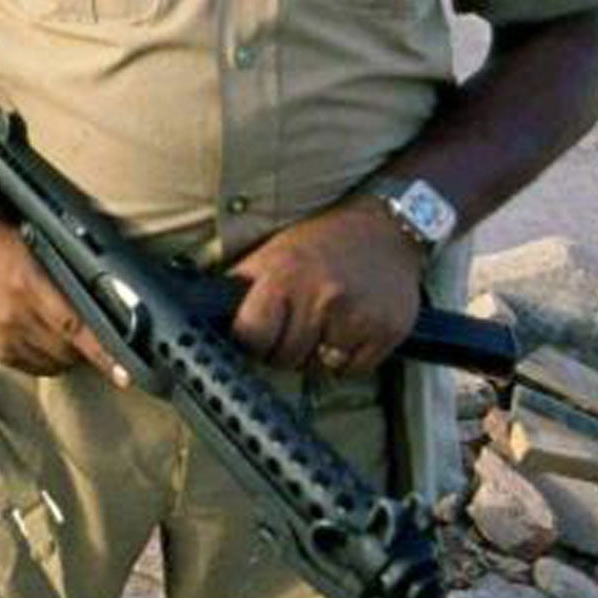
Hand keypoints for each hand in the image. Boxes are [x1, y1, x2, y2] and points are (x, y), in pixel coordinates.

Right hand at [0, 219, 127, 383]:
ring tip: (59, 331)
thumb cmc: (9, 244)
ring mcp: (2, 335)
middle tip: (90, 334)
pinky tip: (42, 339)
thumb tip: (109, 312)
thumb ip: (72, 284)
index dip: (102, 354)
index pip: (74, 327)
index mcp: (30, 286)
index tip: (124, 375)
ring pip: (53, 364)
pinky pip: (32, 369)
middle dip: (85, 349)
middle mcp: (15, 315)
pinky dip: (44, 359)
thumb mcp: (45, 254)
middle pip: (67, 352)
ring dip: (65, 354)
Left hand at [226, 197, 421, 373]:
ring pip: (318, 367)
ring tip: (325, 321)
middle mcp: (321, 296)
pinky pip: (353, 370)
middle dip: (285, 349)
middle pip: (285, 358)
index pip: (251, 334)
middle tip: (297, 324)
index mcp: (284, 274)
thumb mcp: (273, 252)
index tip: (258, 335)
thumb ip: (244, 287)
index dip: (252, 341)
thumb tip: (210, 318)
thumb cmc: (322, 242)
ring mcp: (356, 315)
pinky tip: (350, 328)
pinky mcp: (386, 330)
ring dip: (318, 354)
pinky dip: (348, 358)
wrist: (385, 227)